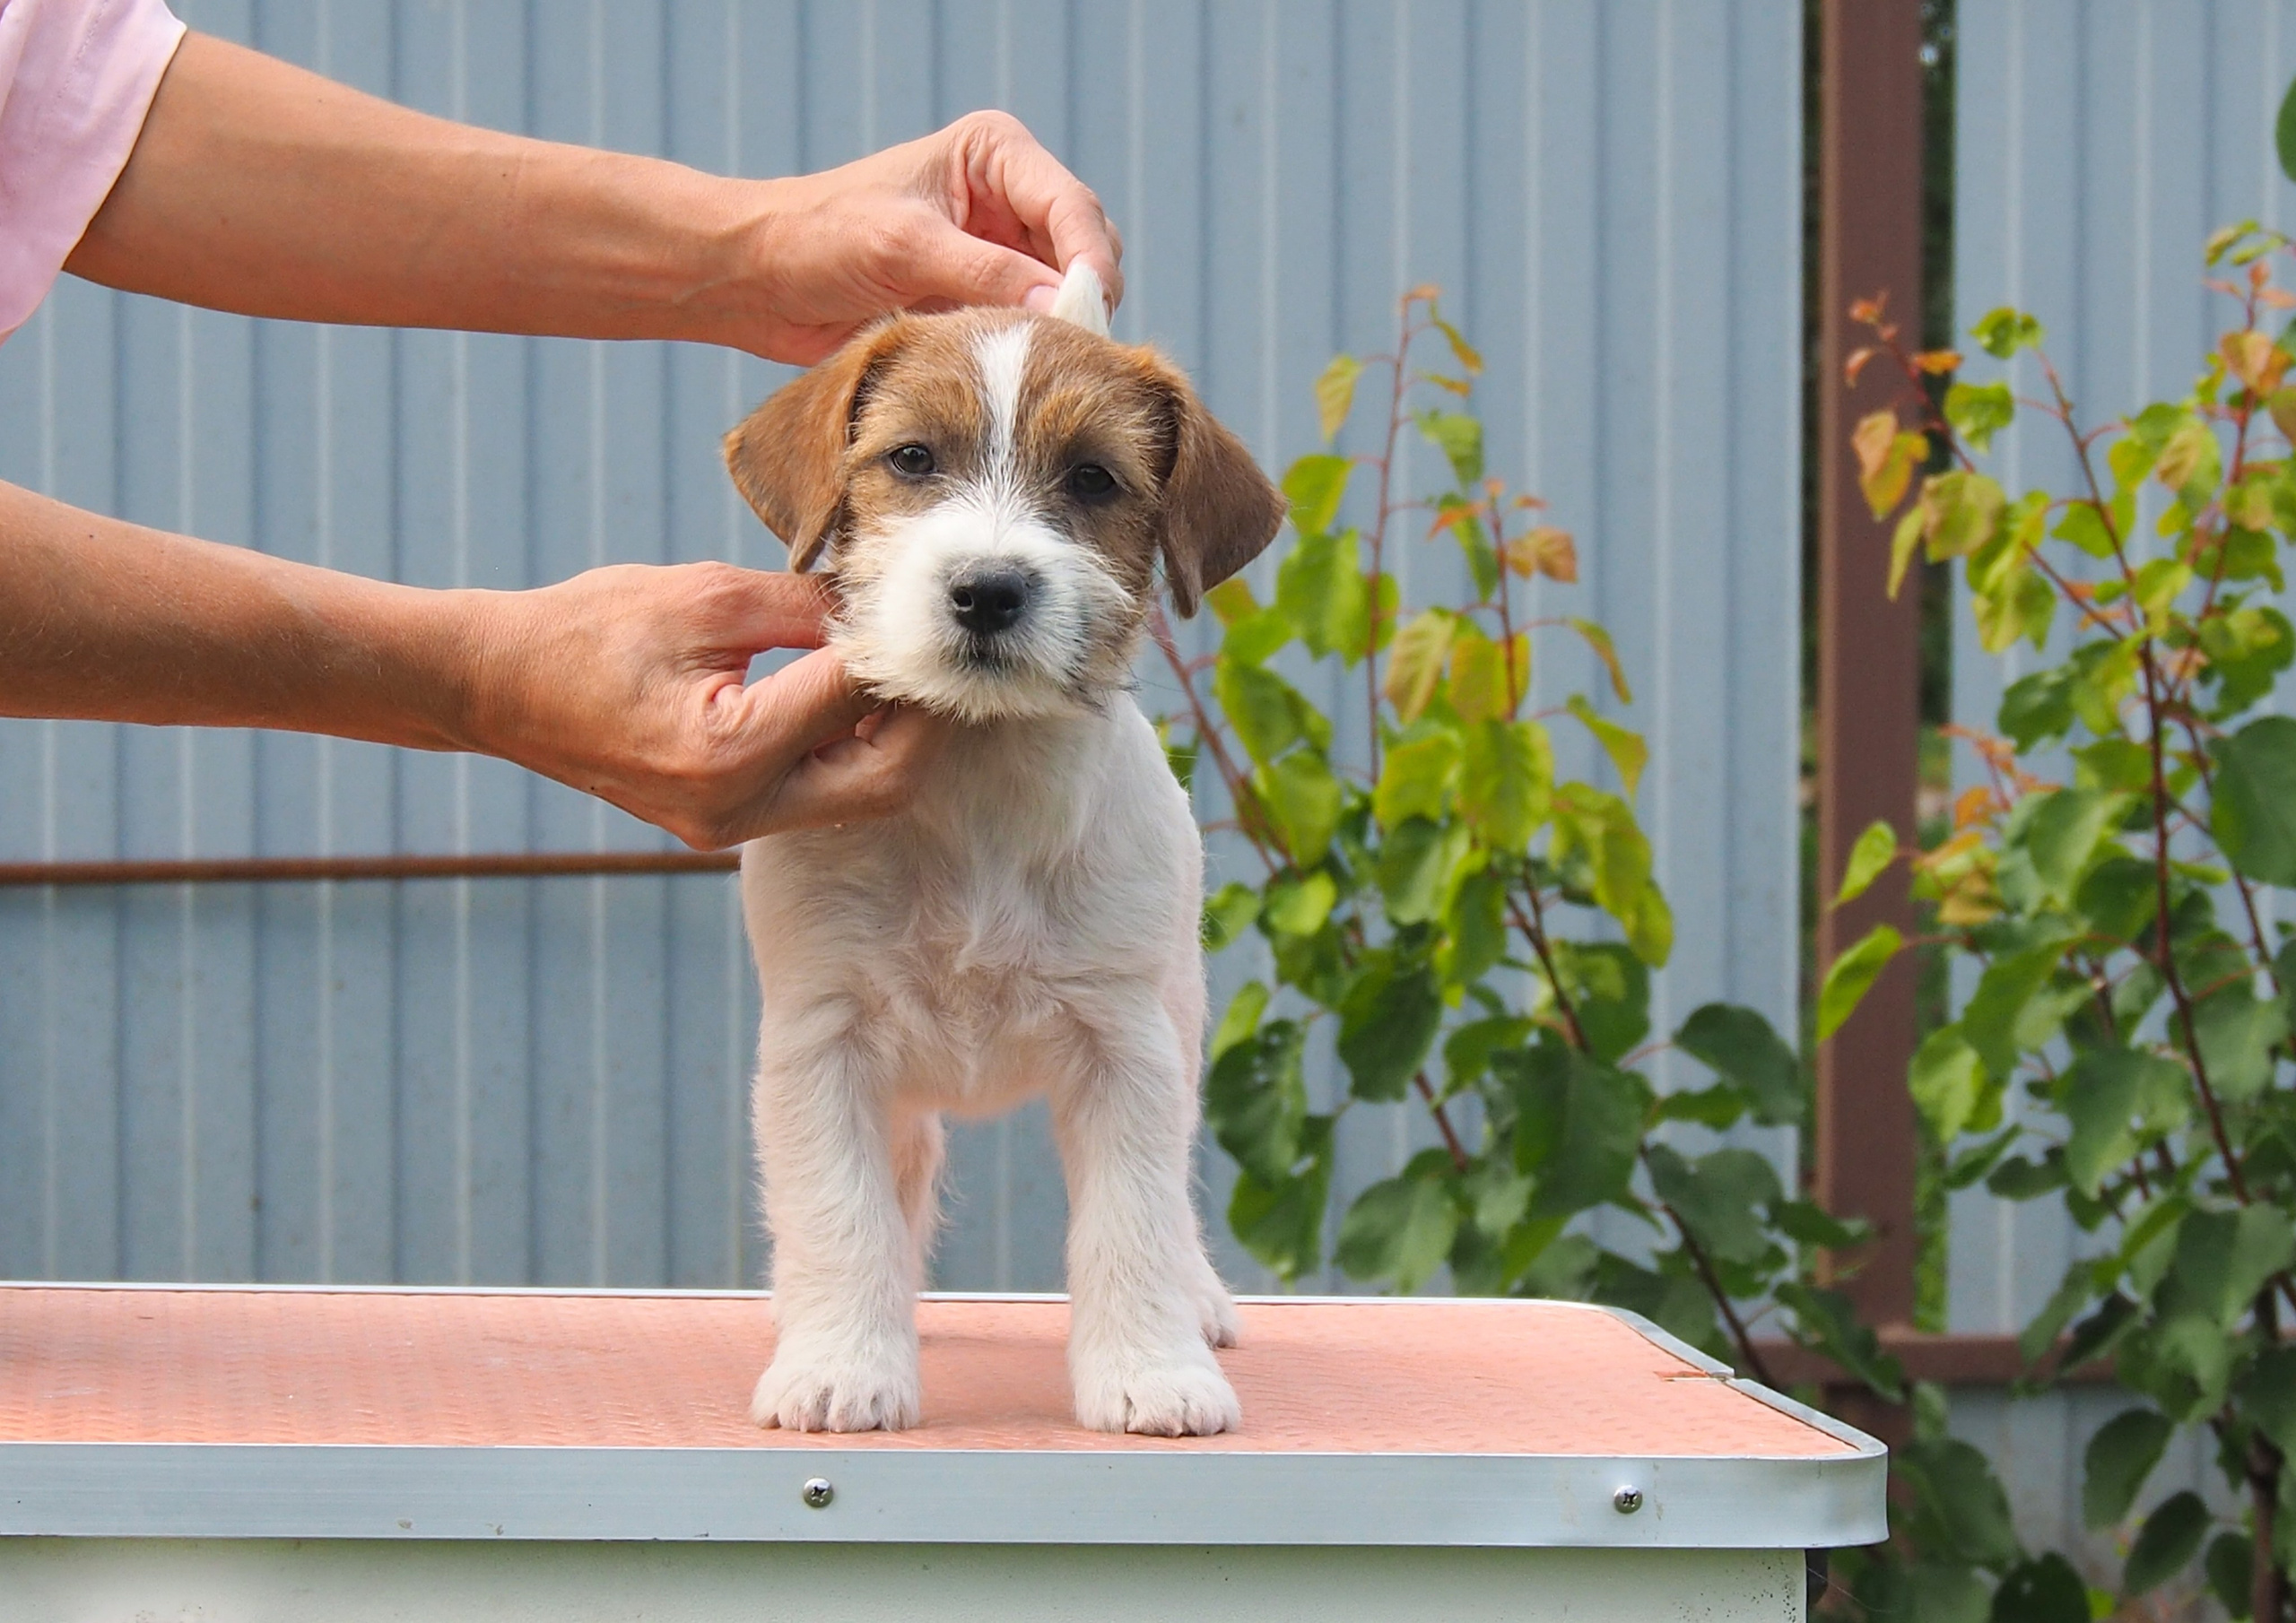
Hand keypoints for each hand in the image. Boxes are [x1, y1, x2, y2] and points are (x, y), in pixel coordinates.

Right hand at [465, 563, 945, 847]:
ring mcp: (728, 828)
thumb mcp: (704, 596)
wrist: (496, 684)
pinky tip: (855, 696)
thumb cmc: (588, 628)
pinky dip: (850, 751)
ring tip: (900, 668)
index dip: (901, 653)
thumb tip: (883, 602)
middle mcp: (734, 809)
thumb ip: (804, 605)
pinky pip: (818, 798)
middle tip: (938, 655)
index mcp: (728, 752)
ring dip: (893, 736)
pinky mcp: (723, 826)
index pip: (855, 700)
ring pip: (860, 797)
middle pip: (886, 779)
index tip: (928, 613)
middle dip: (924, 718)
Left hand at [745, 111, 1124, 362]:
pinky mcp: (982, 296)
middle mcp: (1007, 196)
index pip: (1073, 207)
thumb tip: (1059, 306)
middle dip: (1080, 298)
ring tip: (1033, 366)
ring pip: (1064, 294)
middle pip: (1084, 251)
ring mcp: (998, 250)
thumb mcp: (905, 249)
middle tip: (1065, 351)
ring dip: (1056, 328)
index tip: (1088, 312)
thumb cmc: (818, 239)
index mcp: (993, 154)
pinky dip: (1031, 349)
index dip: (1089, 262)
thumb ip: (986, 274)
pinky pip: (1031, 326)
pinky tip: (1016, 376)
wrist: (759, 279)